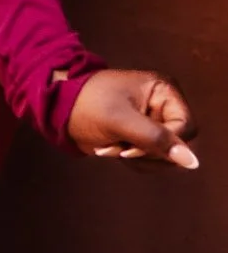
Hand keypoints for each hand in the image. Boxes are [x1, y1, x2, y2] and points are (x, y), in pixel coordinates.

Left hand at [67, 68, 198, 169]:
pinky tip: (111, 148)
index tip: (133, 146)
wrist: (59, 107)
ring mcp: (155, 121)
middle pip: (178, 146)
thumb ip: (156, 139)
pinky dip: (131, 159)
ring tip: (111, 145)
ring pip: (165, 157)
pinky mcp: (144, 135)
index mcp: (164, 90)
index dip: (165, 143)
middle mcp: (164, 105)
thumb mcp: (121, 121)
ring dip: (136, 157)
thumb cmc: (87, 104)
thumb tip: (192, 161)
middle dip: (146, 152)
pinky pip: (151, 159)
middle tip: (119, 147)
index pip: (186, 129)